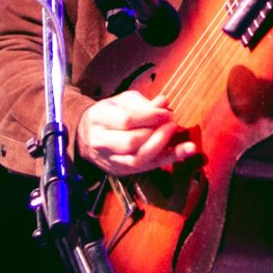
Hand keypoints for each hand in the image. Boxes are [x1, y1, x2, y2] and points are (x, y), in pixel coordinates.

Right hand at [77, 89, 194, 175]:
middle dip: (155, 134)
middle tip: (172, 124)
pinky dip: (167, 159)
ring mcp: (110, 160)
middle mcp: (101, 143)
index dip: (150, 116)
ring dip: (164, 149)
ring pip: (137, 160)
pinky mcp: (121, 171)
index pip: (126, 121)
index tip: (166, 112)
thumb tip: (164, 103)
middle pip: (130, 143)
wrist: (87, 135)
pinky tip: (185, 152)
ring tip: (181, 138)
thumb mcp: (122, 101)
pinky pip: (146, 168)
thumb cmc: (110, 114)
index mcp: (98, 119)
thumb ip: (143, 103)